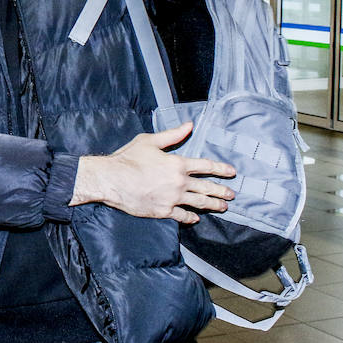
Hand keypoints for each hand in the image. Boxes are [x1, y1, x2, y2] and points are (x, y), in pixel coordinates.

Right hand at [70, 123, 235, 223]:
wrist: (111, 179)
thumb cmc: (128, 158)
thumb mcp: (150, 141)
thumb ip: (172, 135)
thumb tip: (190, 125)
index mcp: (177, 163)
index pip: (206, 166)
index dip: (221, 169)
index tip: (231, 172)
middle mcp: (179, 182)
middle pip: (207, 188)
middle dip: (221, 191)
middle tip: (231, 195)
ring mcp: (172, 198)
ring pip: (199, 203)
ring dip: (213, 205)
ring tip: (222, 207)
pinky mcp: (163, 211)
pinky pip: (182, 216)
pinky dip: (191, 217)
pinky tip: (196, 218)